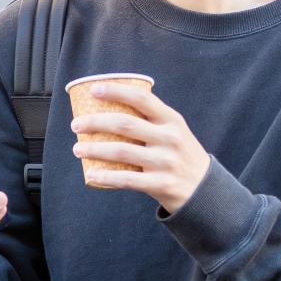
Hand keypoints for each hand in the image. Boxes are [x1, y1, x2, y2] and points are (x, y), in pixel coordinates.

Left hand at [70, 82, 210, 212]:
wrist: (205, 189)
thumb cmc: (179, 154)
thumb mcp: (174, 131)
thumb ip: (150, 119)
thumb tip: (110, 105)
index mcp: (171, 120)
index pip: (142, 99)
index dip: (116, 92)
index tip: (93, 91)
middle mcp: (170, 138)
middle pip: (125, 124)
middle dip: (95, 122)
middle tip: (76, 125)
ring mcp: (166, 162)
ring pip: (122, 151)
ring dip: (94, 149)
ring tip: (77, 149)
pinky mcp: (162, 184)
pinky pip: (128, 179)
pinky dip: (106, 176)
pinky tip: (91, 174)